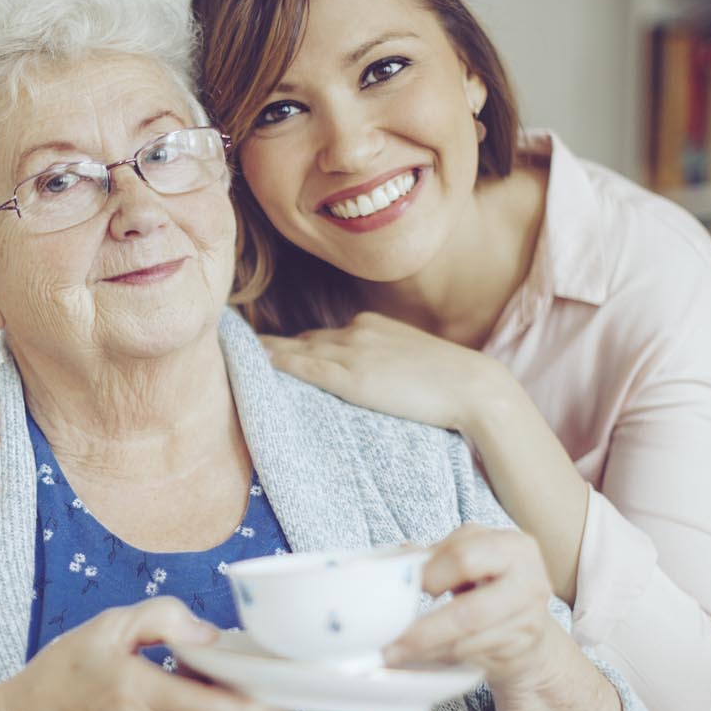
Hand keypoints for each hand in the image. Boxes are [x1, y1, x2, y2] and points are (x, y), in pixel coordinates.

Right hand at [4, 597, 287, 710]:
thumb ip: (163, 618)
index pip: (222, 710)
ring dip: (224, 703)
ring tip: (203, 670)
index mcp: (141, 695)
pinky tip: (183, 688)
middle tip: (252, 662)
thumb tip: (211, 635)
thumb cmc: (64, 672)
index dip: (266, 703)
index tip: (290, 683)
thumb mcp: (107, 626)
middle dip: (249, 694)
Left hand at [261, 312, 500, 431]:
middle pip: (305, 339)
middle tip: (240, 345)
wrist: (473, 386)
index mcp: (371, 324)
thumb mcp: (412, 358)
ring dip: (267, 352)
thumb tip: (372, 376)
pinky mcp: (352, 377)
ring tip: (237, 353)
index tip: (271, 347)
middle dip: (274, 344)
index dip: (296, 343)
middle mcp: (356, 332)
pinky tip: (259, 364)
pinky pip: (306, 368)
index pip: (323, 334)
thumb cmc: (451, 379)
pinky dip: (280, 364)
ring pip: (298, 350)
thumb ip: (385, 359)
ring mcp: (352, 352)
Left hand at [382, 525, 564, 690]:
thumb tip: (392, 563)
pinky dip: (438, 660)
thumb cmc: (488, 579)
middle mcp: (529, 584)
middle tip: (388, 641)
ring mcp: (528, 621)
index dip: (430, 575)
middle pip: (468, 612)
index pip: (464, 559)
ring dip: (425, 651)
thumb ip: (435, 556)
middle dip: (423, 631)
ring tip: (392, 653)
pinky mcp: (521, 651)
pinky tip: (416, 659)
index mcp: (513, 547)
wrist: (528, 618)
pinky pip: (471, 658)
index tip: (404, 586)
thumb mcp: (469, 554)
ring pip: (466, 643)